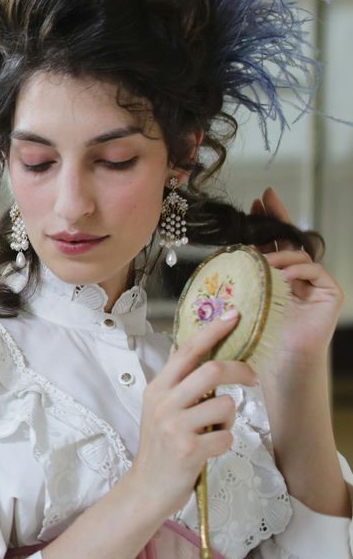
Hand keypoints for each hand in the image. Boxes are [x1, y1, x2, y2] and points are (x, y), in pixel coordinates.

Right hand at [129, 311, 251, 517]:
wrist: (147, 486)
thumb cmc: (161, 446)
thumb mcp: (161, 409)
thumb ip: (179, 384)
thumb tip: (203, 354)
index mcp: (156, 388)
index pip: (187, 351)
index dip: (212, 331)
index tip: (234, 316)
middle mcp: (162, 403)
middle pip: (211, 370)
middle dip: (239, 371)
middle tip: (253, 378)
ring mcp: (174, 426)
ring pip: (225, 405)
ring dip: (230, 418)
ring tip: (216, 429)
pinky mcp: (188, 449)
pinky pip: (226, 437)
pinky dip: (225, 442)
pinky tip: (210, 448)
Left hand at [250, 188, 341, 359]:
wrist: (278, 359)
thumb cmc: (260, 333)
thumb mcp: (246, 297)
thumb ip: (244, 275)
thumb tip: (228, 252)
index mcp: (277, 275)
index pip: (273, 242)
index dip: (267, 220)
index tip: (257, 200)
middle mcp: (298, 275)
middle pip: (289, 239)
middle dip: (277, 216)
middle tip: (265, 198)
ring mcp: (315, 282)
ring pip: (299, 255)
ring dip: (280, 255)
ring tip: (263, 262)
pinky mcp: (329, 292)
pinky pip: (315, 271)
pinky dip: (298, 270)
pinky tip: (283, 276)